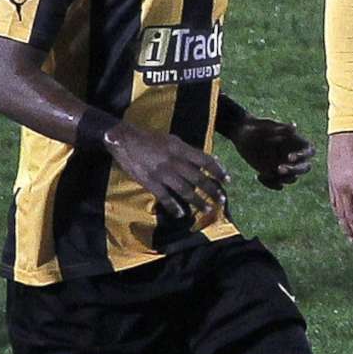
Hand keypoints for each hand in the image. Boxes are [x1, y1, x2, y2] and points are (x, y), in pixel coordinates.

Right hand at [105, 124, 227, 222]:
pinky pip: (165, 197)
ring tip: (207, 209)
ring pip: (185, 190)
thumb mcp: (172, 140)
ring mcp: (162, 174)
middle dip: (212, 190)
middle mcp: (174, 162)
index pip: (205, 161)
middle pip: (198, 179)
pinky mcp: (150, 182)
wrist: (125, 140)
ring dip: (198, 201)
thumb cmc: (150, 139)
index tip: (228, 180)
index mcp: (180, 149)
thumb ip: (190, 151)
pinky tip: (181, 214)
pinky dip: (174, 207)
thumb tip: (210, 159)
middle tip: (222, 200)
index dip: (218, 171)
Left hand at [227, 116, 315, 190]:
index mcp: (298, 143)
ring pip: (292, 179)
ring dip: (283, 179)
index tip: (289, 157)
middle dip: (294, 170)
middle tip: (279, 169)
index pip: (310, 152)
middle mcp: (295, 157)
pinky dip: (270, 184)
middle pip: (304, 168)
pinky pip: (278, 184)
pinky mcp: (274, 174)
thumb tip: (294, 127)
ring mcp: (285, 166)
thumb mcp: (268, 126)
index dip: (303, 156)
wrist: (244, 134)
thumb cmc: (258, 127)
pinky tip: (259, 176)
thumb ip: (281, 128)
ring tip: (267, 173)